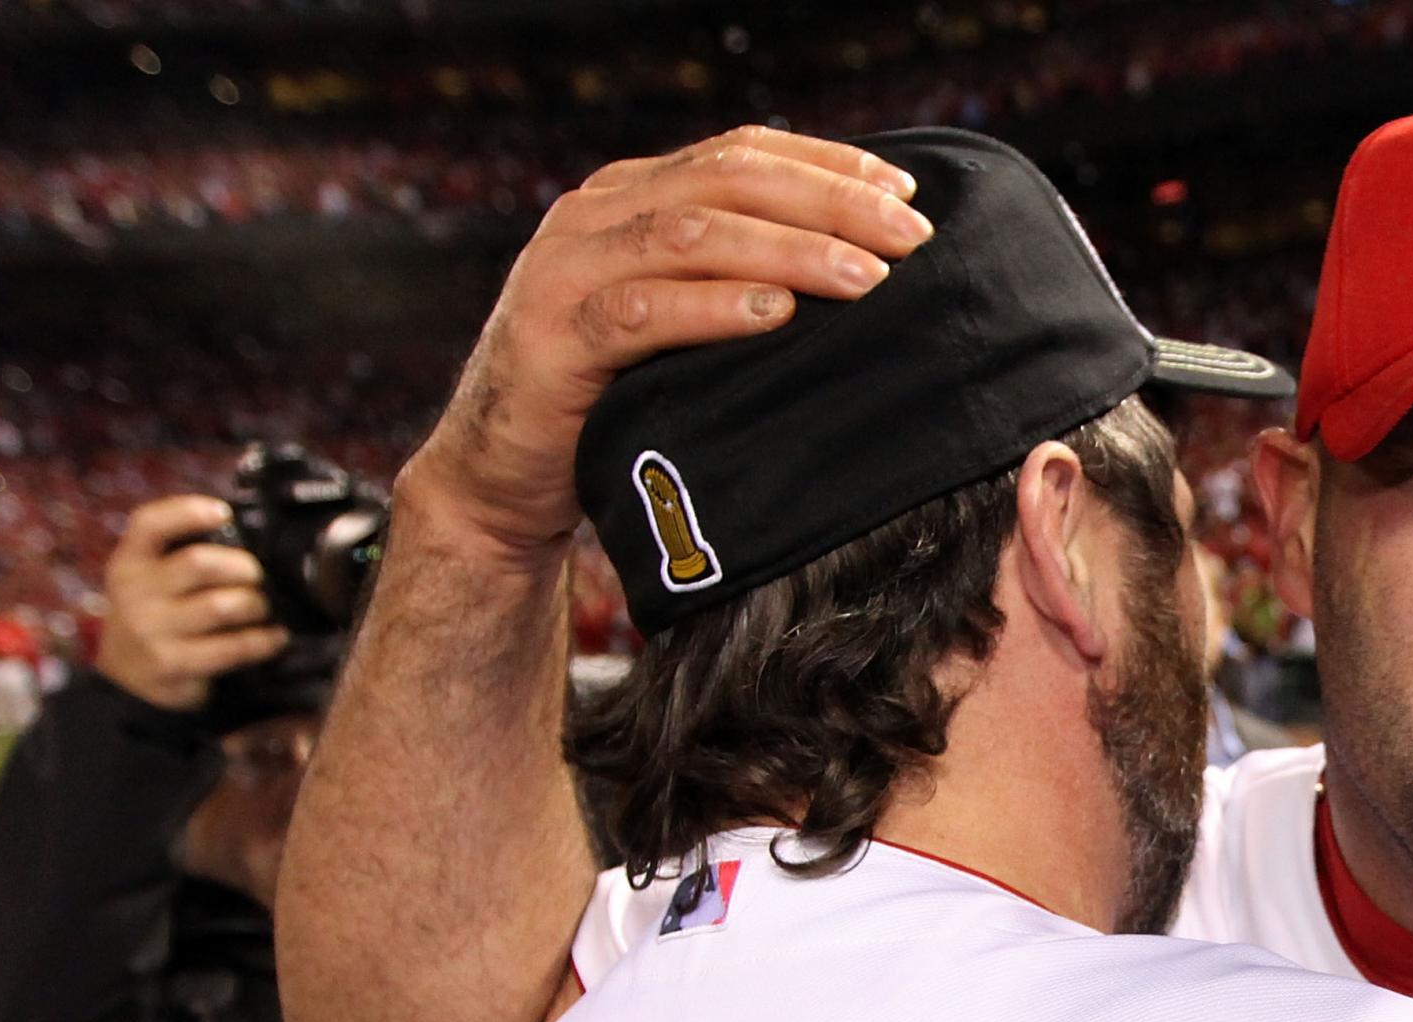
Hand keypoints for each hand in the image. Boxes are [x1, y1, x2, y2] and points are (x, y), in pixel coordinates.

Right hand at [94, 496, 288, 711]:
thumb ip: (184, 554)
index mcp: (130, 561)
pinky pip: (231, 647)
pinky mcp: (172, 663)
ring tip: (266, 608)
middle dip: (244, 567)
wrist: (128, 677)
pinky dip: (262, 641)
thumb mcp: (152, 579)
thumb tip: (250, 532)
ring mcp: (151, 630)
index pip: (149, 524)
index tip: (222, 512)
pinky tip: (274, 637)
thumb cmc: (157, 616)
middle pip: (200, 563)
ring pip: (221, 606)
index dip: (187, 511)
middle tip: (259, 577)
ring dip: (256, 604)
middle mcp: (134, 592)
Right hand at [410, 126, 934, 558]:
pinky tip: (776, 313)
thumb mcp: (680, 322)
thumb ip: (738, 278)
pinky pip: (639, 312)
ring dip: (788, 251)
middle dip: (828, 203)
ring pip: (689, 236)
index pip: (739, 155)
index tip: (908, 196)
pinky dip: (712, 308)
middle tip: (909, 236)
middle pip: (725, 182)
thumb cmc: (616, 399)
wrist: (503, 475)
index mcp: (629, 197)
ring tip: (865, 276)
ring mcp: (566, 272)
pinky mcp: (551, 340)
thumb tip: (864, 267)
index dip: (827, 165)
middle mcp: (594, 216)